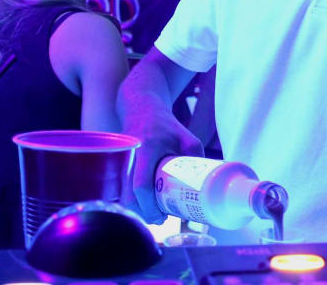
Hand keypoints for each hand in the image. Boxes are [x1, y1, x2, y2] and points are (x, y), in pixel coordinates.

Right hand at [121, 108, 203, 223]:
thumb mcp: (187, 138)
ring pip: (121, 193)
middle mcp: (130, 156)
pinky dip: (130, 198)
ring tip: (152, 213)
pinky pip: (120, 187)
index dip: (149, 204)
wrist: (142, 107)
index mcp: (147, 149)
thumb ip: (196, 158)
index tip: (161, 216)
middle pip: (128, 194)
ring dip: (135, 207)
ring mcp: (121, 160)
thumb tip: (207, 186)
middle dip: (141, 212)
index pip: (141, 184)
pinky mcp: (118, 164)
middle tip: (158, 220)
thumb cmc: (167, 124)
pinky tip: (141, 203)